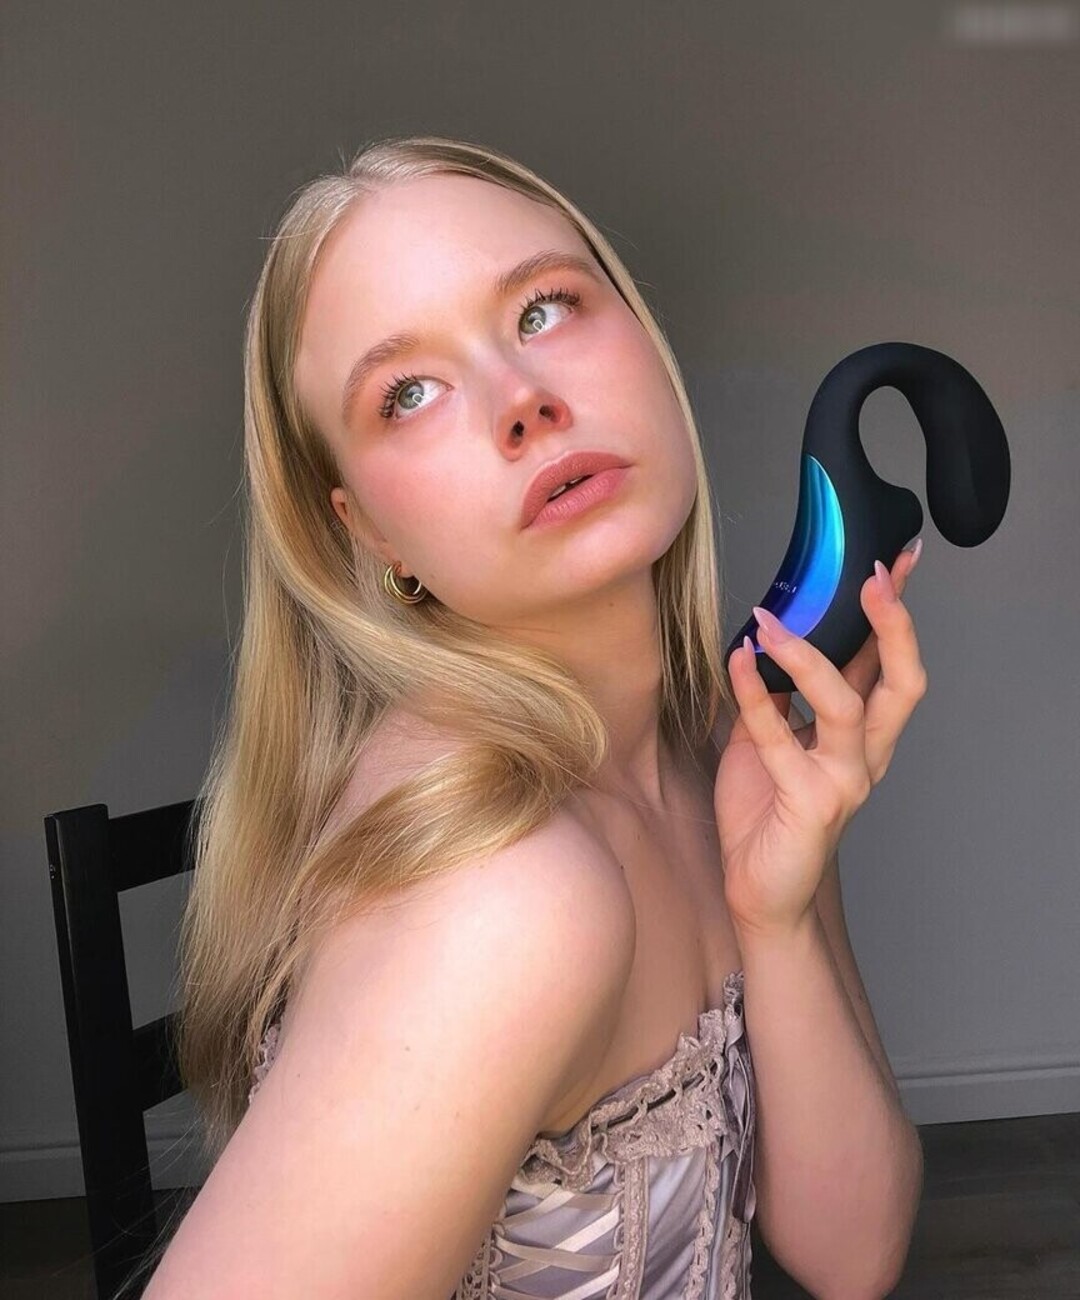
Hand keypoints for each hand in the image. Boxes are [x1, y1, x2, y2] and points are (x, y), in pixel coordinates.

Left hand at [715, 545, 926, 938]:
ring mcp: (845, 779)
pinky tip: (737, 662)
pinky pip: (780, 737)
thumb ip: (777, 696)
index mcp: (860, 735)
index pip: (888, 663)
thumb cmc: (764, 813)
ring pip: (845, 705)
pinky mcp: (812, 802)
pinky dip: (754, 694)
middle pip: (903, 682)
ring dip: (807, 654)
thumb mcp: (766, 739)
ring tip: (769, 621)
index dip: (893, 613)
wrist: (759, 890)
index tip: (893, 562)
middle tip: (873, 578)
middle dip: (893, 627)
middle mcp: (865, 754)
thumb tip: (767, 639)